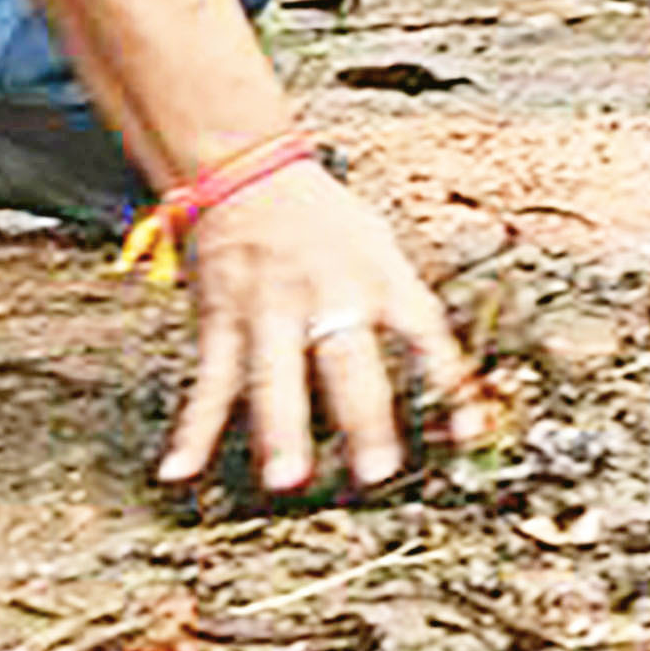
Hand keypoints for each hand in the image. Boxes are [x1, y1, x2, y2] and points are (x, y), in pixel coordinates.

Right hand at [159, 155, 481, 494]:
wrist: (248, 172)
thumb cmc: (326, 220)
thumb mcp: (382, 248)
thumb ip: (409, 308)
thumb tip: (453, 376)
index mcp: (377, 275)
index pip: (424, 330)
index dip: (450, 379)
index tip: (470, 429)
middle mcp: (326, 293)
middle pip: (348, 361)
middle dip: (363, 417)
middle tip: (377, 471)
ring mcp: (269, 309)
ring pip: (274, 376)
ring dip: (280, 430)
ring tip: (286, 478)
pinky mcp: (222, 320)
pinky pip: (209, 381)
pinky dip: (192, 429)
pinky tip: (180, 470)